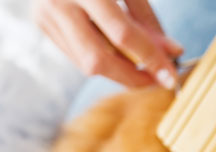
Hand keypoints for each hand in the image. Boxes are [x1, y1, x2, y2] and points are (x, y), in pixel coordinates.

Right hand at [34, 0, 183, 87]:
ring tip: (143, 65)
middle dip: (132, 77)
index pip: (122, 34)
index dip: (150, 59)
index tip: (171, 76)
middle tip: (158, 80)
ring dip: (120, 71)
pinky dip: (104, 59)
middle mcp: (59, 3)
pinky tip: (119, 52)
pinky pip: (79, 55)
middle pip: (98, 59)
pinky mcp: (43, 24)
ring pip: (87, 64)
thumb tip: (172, 53)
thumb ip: (147, 19)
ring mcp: (46, 15)